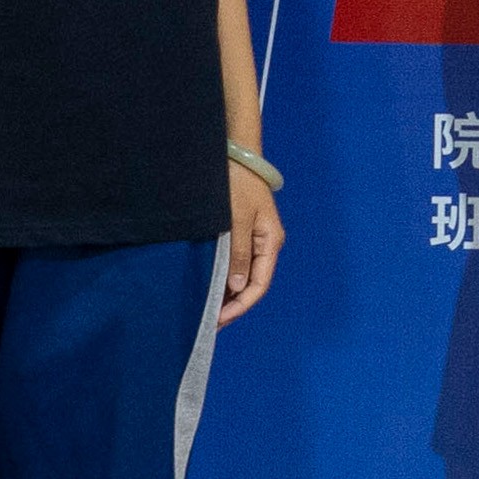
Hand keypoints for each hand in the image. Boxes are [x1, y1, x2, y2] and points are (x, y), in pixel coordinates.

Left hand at [216, 160, 285, 321]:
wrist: (237, 156)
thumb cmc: (237, 184)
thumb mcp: (236, 219)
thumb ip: (238, 253)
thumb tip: (236, 287)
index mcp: (270, 242)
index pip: (259, 285)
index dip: (240, 306)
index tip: (219, 319)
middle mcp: (266, 245)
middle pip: (252, 284)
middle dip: (233, 305)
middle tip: (209, 323)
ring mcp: (256, 240)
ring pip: (243, 276)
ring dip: (229, 294)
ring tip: (208, 310)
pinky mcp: (243, 234)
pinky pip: (237, 264)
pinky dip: (225, 279)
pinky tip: (212, 288)